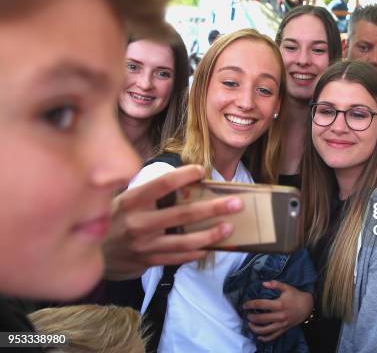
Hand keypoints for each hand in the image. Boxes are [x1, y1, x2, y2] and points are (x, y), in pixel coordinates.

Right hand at [103, 165, 240, 279]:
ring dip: (210, 234)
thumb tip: (181, 179)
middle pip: (181, 214)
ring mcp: (143, 245)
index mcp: (130, 201)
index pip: (161, 185)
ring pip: (183, 241)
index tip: (202, 170)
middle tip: (236, 203)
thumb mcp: (120, 200)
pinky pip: (176, 258)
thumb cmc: (110, 220)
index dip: (183, 176)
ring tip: (229, 227)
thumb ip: (146, 192)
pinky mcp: (146, 261)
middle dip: (212, 208)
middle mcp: (137, 223)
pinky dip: (194, 253)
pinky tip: (210, 247)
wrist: (86, 254)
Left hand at [243, 281, 313, 341]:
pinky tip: (258, 336)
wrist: (307, 306)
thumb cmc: (295, 295)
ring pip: (265, 330)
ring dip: (255, 328)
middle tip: (246, 315)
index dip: (251, 304)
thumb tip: (263, 283)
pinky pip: (273, 336)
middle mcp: (280, 315)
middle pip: (261, 318)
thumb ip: (275, 284)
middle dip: (251, 317)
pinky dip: (265, 338)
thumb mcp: (286, 287)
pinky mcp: (284, 329)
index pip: (261, 304)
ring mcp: (282, 324)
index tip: (244, 305)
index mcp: (279, 304)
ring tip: (250, 324)